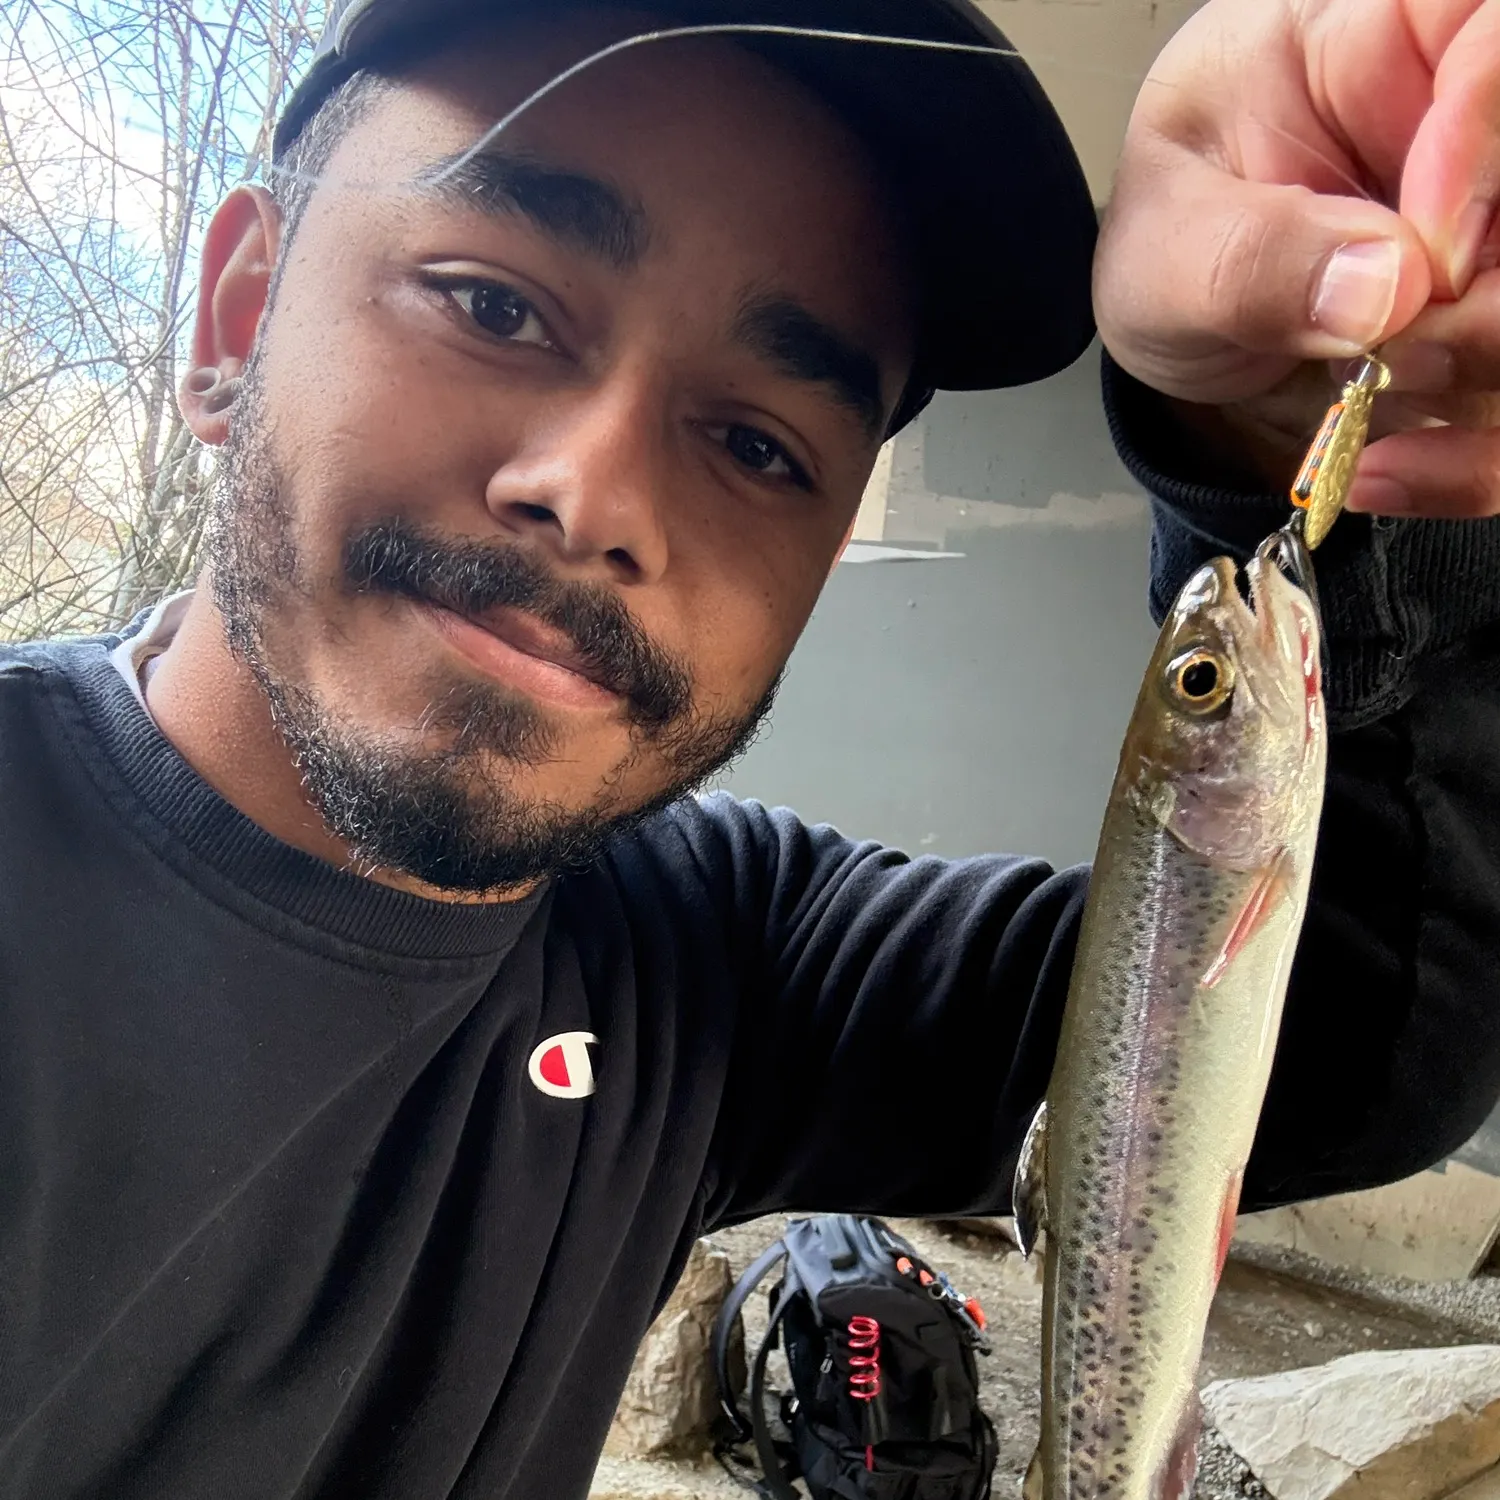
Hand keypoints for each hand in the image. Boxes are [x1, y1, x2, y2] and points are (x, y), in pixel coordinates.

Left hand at [1094, 0, 1499, 517]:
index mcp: (1391, 38)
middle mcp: (1476, 133)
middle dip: (1493, 301)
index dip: (1489, 136)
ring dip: (1481, 379)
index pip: (1495, 36)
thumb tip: (1390, 287)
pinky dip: (1469, 463)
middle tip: (1395, 350)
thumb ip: (1254, 257)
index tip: (1426, 255)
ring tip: (1367, 400)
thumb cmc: (1173, 236)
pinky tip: (1378, 471)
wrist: (1183, 322)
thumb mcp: (1167, 247)